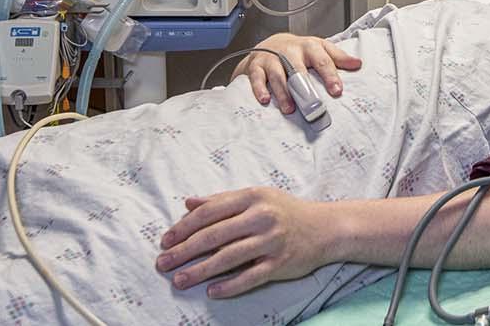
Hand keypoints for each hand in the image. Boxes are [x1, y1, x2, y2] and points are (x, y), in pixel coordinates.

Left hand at [157, 187, 334, 297]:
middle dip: (184, 251)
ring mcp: (272, 241)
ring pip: (228, 258)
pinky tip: (212, 291)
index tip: (166, 240)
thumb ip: (221, 200)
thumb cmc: (286, 211)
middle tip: (163, 263)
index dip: (184, 227)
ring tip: (180, 280)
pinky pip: (250, 277)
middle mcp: (261, 217)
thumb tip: (188, 203)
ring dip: (200, 271)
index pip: (209, 212)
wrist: (326, 228)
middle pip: (214, 236)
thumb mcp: (256, 198)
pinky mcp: (281, 263)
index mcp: (252, 197)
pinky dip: (230, 286)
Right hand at [231, 34, 361, 112]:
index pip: (322, 60)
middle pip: (298, 68)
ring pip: (278, 75)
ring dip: (283, 93)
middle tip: (313, 104)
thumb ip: (338, 57)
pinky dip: (260, 89)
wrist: (270, 43)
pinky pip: (257, 77)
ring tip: (290, 109)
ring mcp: (272, 58)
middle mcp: (290, 51)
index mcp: (309, 47)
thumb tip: (358, 64)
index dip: (330, 75)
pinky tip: (265, 100)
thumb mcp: (320, 48)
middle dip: (306, 87)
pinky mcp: (256, 66)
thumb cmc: (298, 50)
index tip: (337, 90)